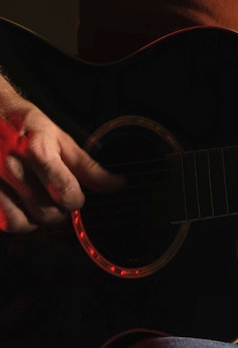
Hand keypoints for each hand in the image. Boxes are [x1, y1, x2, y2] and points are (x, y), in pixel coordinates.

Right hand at [0, 77, 118, 232]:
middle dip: (60, 211)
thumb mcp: (60, 138)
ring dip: (37, 220)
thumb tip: (116, 184)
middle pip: (46, 212)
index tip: (76, 194)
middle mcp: (11, 167)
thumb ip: (87, 166)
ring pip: (22, 223)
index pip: (65, 192)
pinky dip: (16, 221)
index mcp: (37, 151)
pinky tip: (22, 208)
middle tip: (58, 199)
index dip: (77, 200)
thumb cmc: (25, 124)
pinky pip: (2, 222)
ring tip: (40, 205)